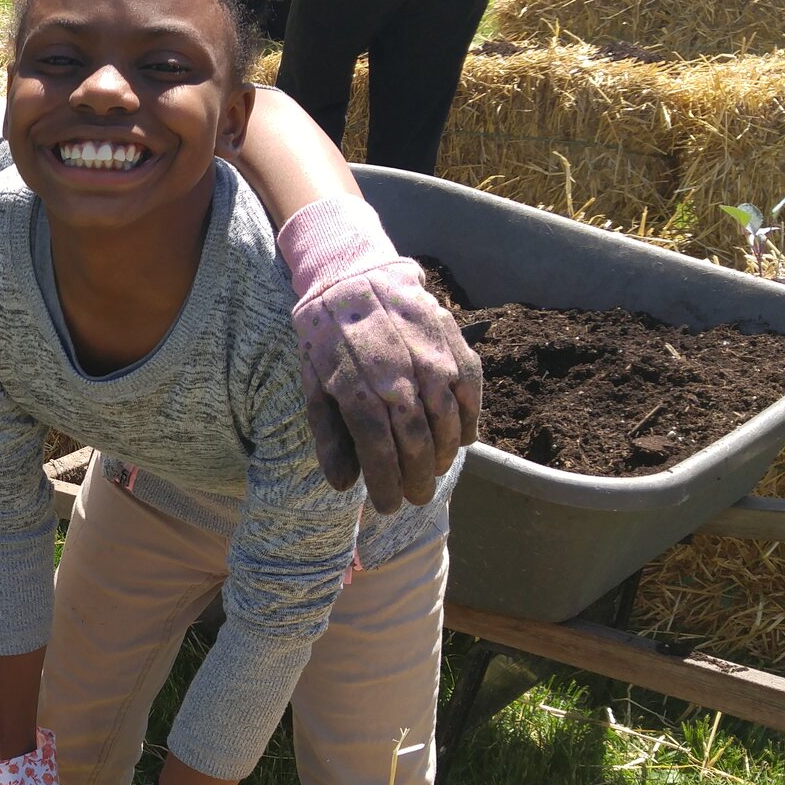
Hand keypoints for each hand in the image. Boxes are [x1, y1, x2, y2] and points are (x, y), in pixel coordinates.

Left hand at [275, 195, 479, 510]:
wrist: (354, 279)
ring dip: (443, 456)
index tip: (389, 506)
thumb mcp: (314, 386)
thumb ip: (329, 436)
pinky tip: (462, 440)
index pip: (380, 454)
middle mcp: (399, 379)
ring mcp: (430, 361)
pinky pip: (470, 392)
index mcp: (359, 392)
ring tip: (434, 471)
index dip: (387, 486)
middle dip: (418, 479)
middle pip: (416, 445)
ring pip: (447, 423)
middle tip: (417, 497)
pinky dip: (469, 421)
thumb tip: (343, 484)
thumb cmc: (328, 340)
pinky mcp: (452, 345)